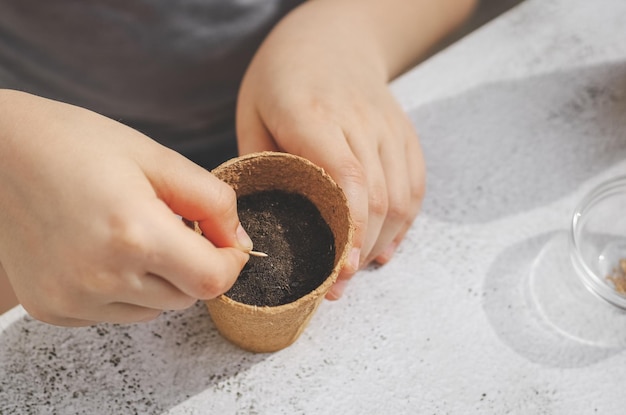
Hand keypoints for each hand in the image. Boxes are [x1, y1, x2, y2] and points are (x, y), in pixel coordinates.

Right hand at [0, 90, 250, 325]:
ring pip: (154, 309)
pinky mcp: (52, 309)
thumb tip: (241, 243)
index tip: (227, 243)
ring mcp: (72, 299)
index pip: (213, 281)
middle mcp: (101, 278)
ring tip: (131, 234)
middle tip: (170, 224)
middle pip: (187, 298)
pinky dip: (123, 289)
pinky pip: (115, 313)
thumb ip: (212, 202)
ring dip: (160, 280)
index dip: (231, 262)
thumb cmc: (78, 144)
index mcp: (134, 234)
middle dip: (194, 265)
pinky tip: (101, 250)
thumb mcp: (157, 158)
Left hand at [236, 1, 424, 298]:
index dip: (346, 230)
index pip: (344, 179)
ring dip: (381, 241)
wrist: (333, 36)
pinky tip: (383, 247)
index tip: (337, 270)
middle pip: (377, 197)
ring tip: (355, 270)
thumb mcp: (252, 111)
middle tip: (336, 285)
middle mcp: (359, 121)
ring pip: (401, 196)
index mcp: (312, 114)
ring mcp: (388, 127)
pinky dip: (404, 223)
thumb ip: (260, 165)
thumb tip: (262, 223)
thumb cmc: (282, 77)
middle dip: (359, 249)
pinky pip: (415, 185)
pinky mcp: (405, 134)